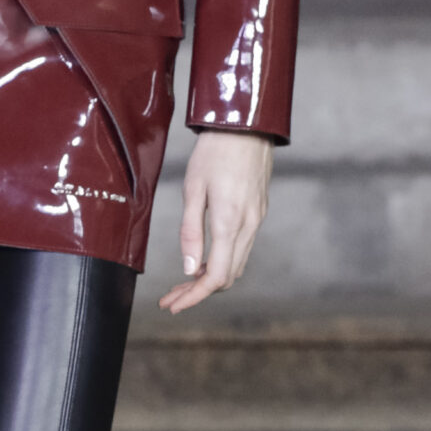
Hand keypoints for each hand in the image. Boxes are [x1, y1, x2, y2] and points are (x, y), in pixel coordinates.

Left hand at [158, 130, 273, 314]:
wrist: (247, 125)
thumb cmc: (214, 152)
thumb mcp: (193, 189)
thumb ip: (191, 230)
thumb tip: (189, 269)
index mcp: (230, 222)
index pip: (216, 277)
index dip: (194, 297)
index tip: (173, 305)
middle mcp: (248, 226)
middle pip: (227, 277)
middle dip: (197, 293)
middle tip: (171, 298)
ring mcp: (257, 220)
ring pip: (236, 265)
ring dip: (210, 279)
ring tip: (183, 284)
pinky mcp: (259, 212)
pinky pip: (242, 249)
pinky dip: (222, 262)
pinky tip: (203, 260)